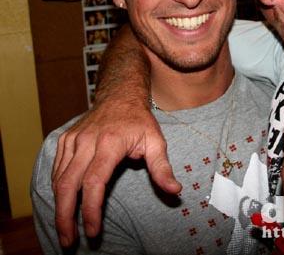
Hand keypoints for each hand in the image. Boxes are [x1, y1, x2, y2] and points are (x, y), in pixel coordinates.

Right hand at [51, 98, 180, 246]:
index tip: (93, 230)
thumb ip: (163, 168)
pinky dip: (57, 190)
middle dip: (65, 216)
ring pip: (59, 179)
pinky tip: (62, 205)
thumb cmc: (139, 120)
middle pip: (69, 185)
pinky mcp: (65, 141)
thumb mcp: (156, 141)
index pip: (95, 181)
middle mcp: (87, 141)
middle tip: (68, 240)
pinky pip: (57, 169)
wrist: (120, 96)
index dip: (91, 209)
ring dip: (59, 207)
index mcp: (110, 142)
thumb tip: (175, 191)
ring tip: (64, 229)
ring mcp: (73, 140)